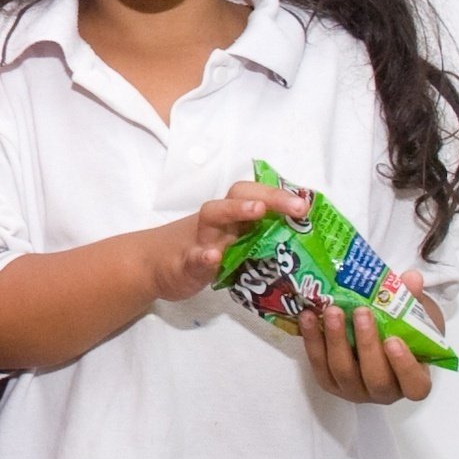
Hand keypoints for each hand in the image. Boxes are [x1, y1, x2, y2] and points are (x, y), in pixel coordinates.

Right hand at [150, 181, 311, 301]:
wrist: (151, 264)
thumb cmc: (200, 252)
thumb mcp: (231, 243)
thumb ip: (259, 239)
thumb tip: (304, 243)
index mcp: (232, 217)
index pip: (256, 194)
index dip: (281, 194)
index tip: (307, 204)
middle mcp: (217, 222)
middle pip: (238, 196)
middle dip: (269, 197)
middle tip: (297, 208)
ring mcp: (198, 239)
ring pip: (213, 215)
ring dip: (235, 210)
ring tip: (257, 211)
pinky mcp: (184, 264)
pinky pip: (193, 256)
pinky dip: (202, 256)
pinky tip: (212, 257)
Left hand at [299, 271, 436, 403]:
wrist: (374, 335)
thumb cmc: (403, 331)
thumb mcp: (415, 316)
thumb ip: (414, 300)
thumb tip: (412, 277)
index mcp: (411, 381)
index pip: (415, 386)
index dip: (404, 366)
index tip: (394, 340)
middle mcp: (383, 392)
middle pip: (375, 378)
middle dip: (366, 344)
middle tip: (361, 312)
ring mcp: (354, 390)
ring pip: (342, 372)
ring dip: (336, 340)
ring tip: (332, 311)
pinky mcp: (328, 382)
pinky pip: (318, 365)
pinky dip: (313, 341)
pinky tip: (308, 317)